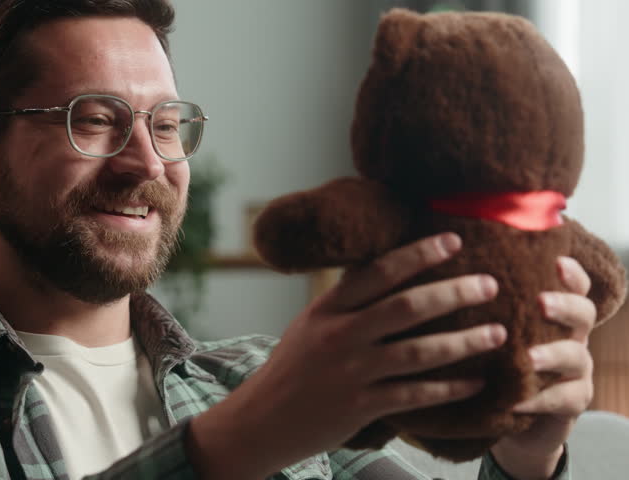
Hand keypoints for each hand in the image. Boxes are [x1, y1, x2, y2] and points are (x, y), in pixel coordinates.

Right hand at [187, 233, 505, 478]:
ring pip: (419, 353)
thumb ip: (345, 301)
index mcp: (327, 309)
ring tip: (498, 333)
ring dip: (463, 342)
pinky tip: (477, 382)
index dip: (418, 254)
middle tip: (489, 284)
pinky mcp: (361, 407)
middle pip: (407, 308)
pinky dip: (449, 388)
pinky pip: (415, 395)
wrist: (262, 418)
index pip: (378, 272)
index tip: (453, 241)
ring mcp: (351, 373)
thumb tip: (384, 268)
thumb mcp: (310, 324)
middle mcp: (340, 336)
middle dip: (453, 293)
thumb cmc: (291, 367)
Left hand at [490, 256, 595, 479]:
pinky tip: (518, 402)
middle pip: (583, 313)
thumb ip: (484, 303)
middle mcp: (571, 335)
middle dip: (565, 306)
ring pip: (577, 356)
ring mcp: (575, 369)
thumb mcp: (489, 326)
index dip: (570, 273)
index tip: (555, 262)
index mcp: (554, 311)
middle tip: (541, 303)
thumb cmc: (494, 357)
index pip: (572, 285)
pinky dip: (541, 400)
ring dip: (552, 355)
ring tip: (529, 358)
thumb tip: (446, 266)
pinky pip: (565, 399)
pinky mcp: (572, 401)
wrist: (509, 410)